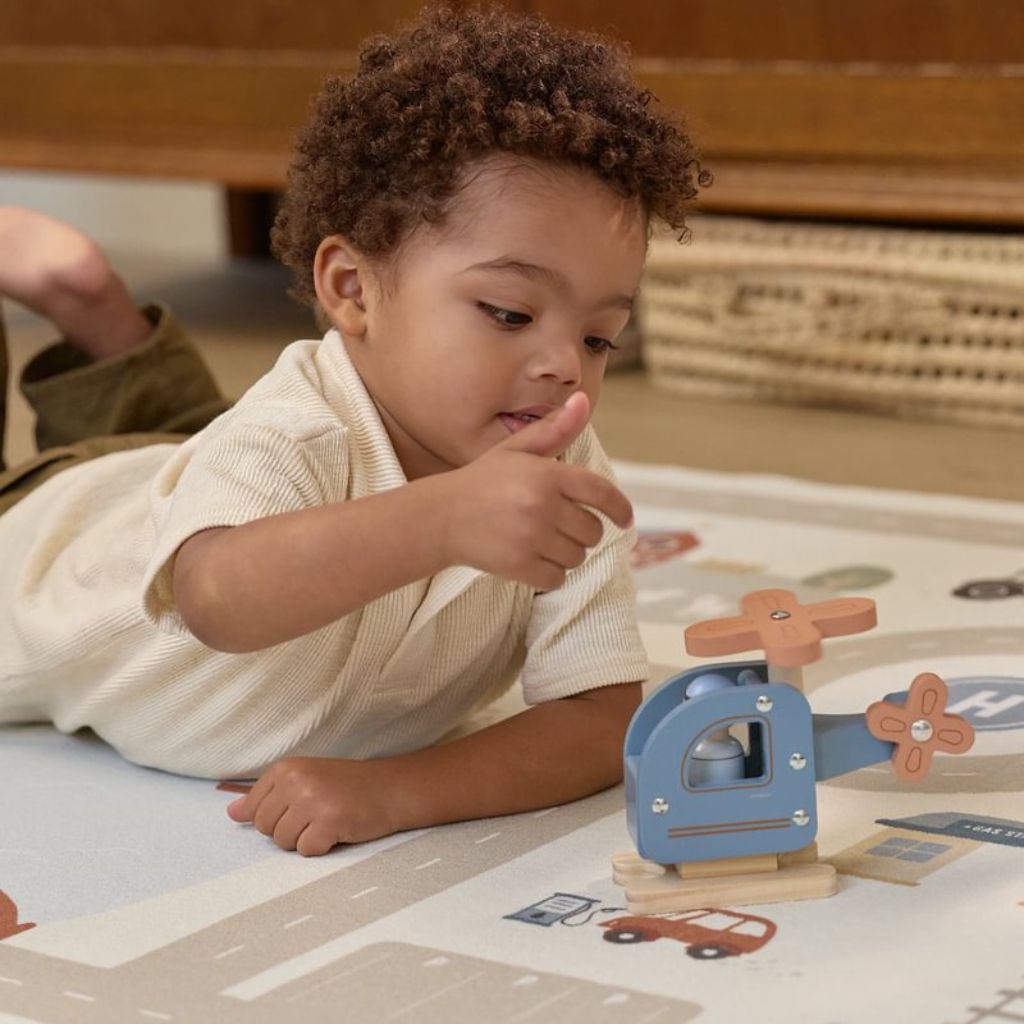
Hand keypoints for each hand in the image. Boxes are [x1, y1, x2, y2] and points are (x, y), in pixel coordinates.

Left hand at [226, 756, 399, 855]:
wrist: (391, 788)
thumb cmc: (347, 785)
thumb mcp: (304, 780)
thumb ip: (267, 796)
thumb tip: (231, 814)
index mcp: (286, 768)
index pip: (254, 809)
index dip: (276, 817)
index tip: (300, 807)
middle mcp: (296, 781)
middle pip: (265, 828)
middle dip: (289, 830)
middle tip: (317, 815)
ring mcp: (312, 801)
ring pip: (283, 842)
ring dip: (305, 839)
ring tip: (327, 821)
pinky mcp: (329, 822)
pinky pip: (307, 851)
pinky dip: (322, 847)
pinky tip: (338, 830)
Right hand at [443, 392, 632, 589]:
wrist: (440, 517)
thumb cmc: (482, 481)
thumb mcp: (516, 449)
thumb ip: (554, 430)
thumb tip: (582, 400)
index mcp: (546, 475)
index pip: (600, 493)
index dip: (619, 508)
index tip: (625, 520)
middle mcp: (542, 506)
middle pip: (591, 531)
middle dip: (580, 531)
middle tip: (556, 526)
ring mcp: (531, 538)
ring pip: (576, 557)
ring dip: (565, 553)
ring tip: (541, 541)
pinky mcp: (519, 566)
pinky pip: (557, 578)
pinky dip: (550, 574)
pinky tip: (532, 559)